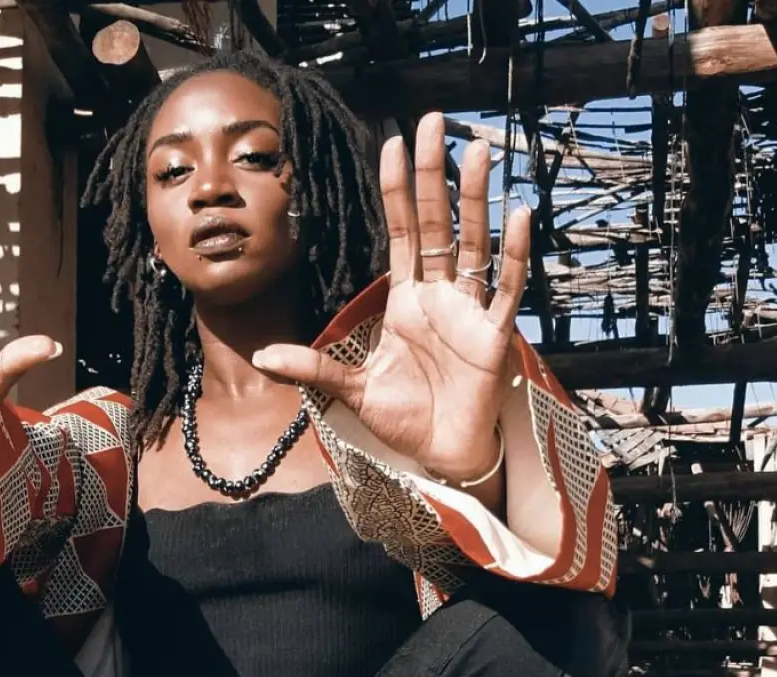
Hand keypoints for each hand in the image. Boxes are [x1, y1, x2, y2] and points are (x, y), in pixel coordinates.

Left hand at [252, 112, 528, 482]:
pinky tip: (517, 214)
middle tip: (433, 121)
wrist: (442, 455)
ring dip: (475, 198)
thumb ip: (312, 368)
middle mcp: (439, 295)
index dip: (397, 189)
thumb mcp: (350, 389)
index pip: (402, 231)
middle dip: (434, 173)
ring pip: (473, 242)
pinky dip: (513, 253)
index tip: (391, 142)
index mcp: (406, 299)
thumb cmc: (404, 418)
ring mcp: (469, 311)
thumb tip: (259, 356)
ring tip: (477, 151)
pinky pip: (506, 286)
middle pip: (437, 222)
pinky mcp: (494, 335)